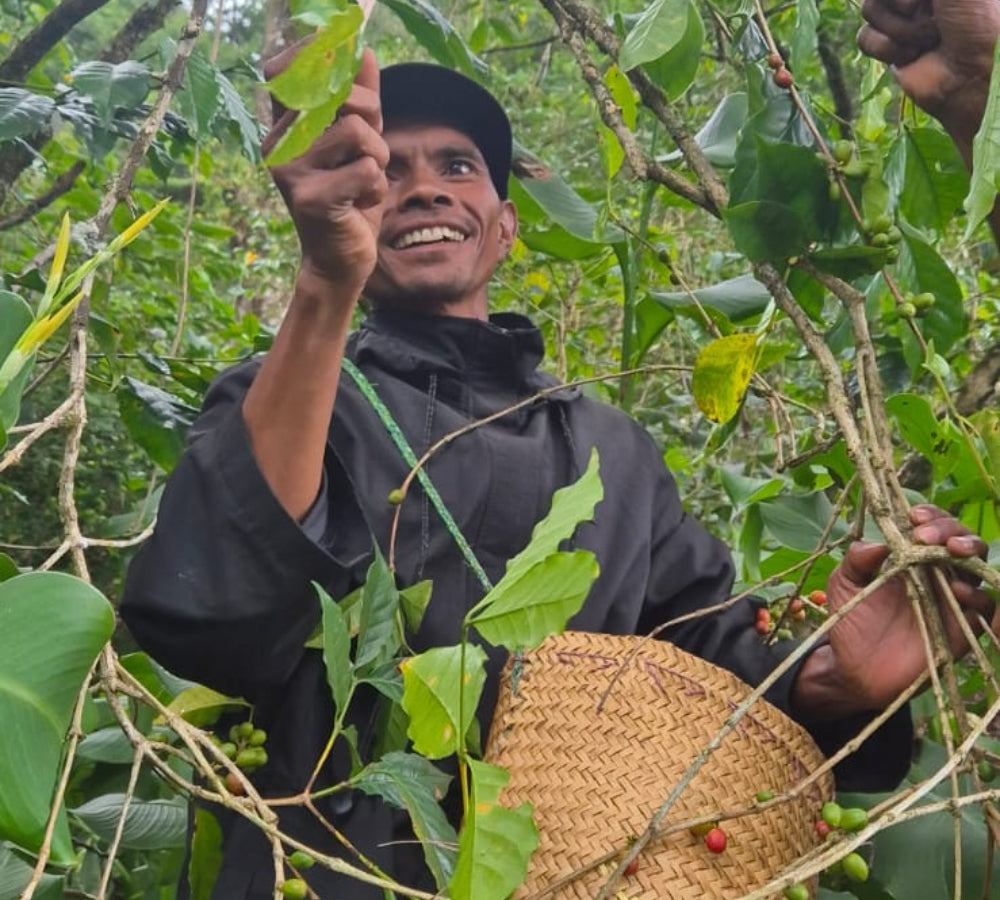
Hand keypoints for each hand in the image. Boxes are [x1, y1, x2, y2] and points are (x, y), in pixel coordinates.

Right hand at [263, 46, 387, 294]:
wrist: (339, 262)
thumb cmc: (349, 199)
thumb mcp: (359, 145)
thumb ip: (361, 101)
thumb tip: (365, 53)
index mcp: (283, 127)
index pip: (290, 70)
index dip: (321, 60)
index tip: (348, 80)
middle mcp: (278, 144)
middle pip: (340, 96)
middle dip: (371, 118)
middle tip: (368, 151)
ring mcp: (290, 172)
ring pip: (359, 133)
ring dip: (378, 158)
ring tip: (364, 181)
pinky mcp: (310, 200)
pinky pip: (366, 171)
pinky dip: (376, 187)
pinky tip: (360, 203)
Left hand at [824, 504, 992, 710]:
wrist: (855, 669)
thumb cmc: (850, 622)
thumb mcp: (844, 585)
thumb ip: (856, 560)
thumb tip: (879, 542)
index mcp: (911, 560)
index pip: (933, 528)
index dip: (931, 517)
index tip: (913, 517)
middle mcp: (937, 576)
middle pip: (962, 542)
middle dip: (950, 530)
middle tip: (926, 535)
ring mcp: (952, 601)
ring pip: (978, 568)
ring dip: (970, 552)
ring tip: (951, 550)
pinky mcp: (962, 629)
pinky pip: (984, 607)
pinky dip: (976, 594)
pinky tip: (956, 588)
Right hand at [858, 0, 999, 146]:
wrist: (972, 78)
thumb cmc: (976, 25)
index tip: (930, 3)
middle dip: (904, 6)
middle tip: (934, 23)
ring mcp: (901, 18)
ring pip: (869, 9)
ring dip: (901, 30)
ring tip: (928, 41)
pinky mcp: (889, 49)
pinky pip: (864, 38)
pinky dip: (886, 49)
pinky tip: (911, 57)